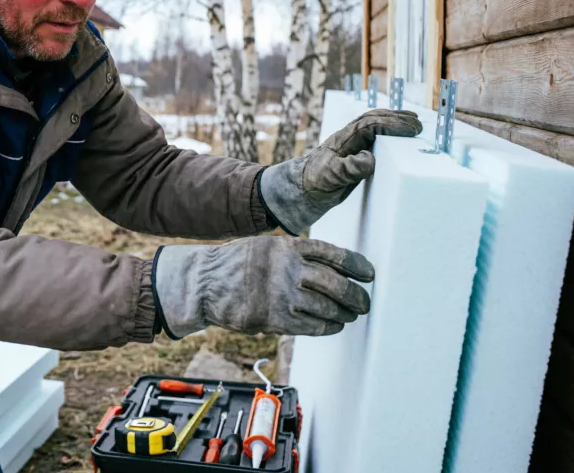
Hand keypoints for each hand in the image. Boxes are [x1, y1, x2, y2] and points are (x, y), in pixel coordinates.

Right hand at [153, 236, 374, 336]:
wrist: (205, 283)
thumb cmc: (236, 264)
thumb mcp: (266, 247)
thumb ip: (295, 254)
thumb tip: (330, 267)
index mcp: (288, 247)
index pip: (334, 255)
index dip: (357, 266)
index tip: (369, 274)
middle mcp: (289, 269)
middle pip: (336, 284)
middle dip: (356, 296)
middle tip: (365, 302)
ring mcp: (282, 295)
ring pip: (328, 307)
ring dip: (344, 314)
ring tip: (350, 315)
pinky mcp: (275, 318)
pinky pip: (313, 326)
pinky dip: (328, 327)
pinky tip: (334, 325)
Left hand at [260, 109, 421, 234]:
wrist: (301, 187)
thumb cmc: (314, 182)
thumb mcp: (329, 178)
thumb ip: (348, 169)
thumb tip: (369, 159)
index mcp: (343, 139)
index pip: (371, 125)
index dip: (392, 125)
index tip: (411, 129)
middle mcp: (348, 136)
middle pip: (374, 118)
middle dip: (396, 118)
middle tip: (418, 124)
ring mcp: (351, 143)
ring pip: (374, 124)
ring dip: (393, 121)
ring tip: (414, 122)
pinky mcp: (354, 152)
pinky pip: (374, 136)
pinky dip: (388, 131)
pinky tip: (398, 136)